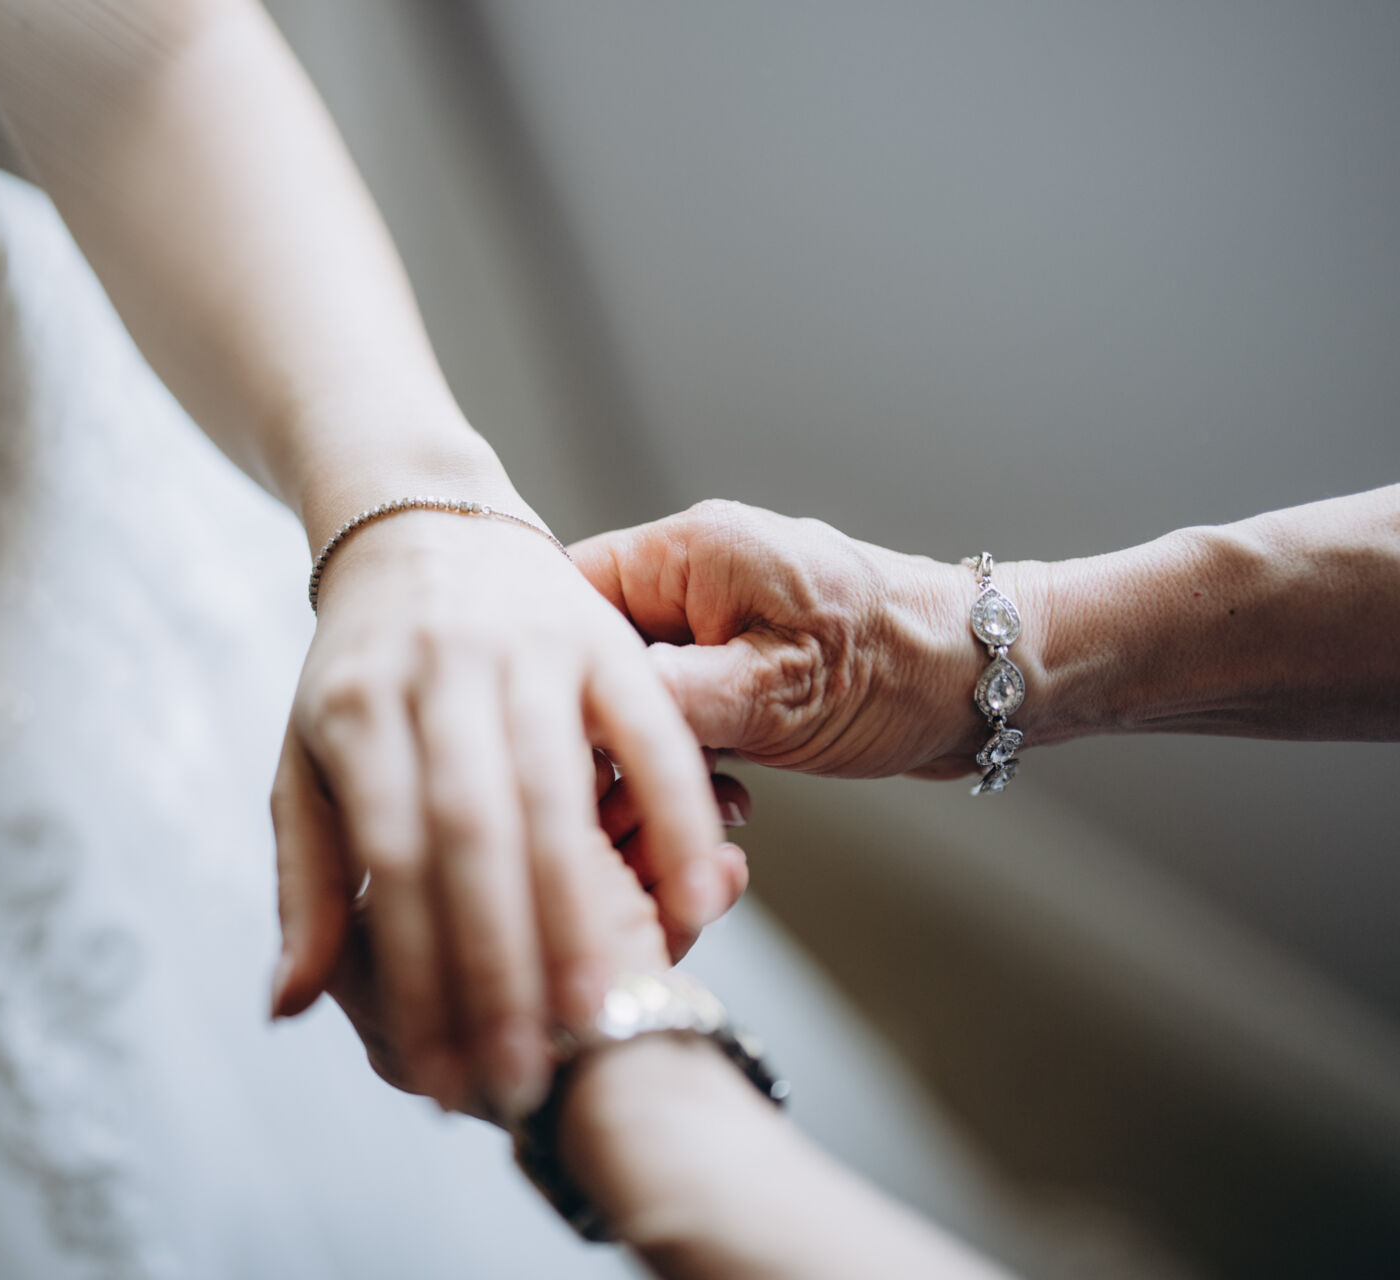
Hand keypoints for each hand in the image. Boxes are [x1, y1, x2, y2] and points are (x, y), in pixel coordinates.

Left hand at [270, 508, 743, 1119]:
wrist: (422, 522)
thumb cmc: (358, 668)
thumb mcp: (306, 761)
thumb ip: (308, 882)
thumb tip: (289, 1007)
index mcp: (355, 708)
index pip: (386, 859)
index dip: (412, 972)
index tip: (438, 1074)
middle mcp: (438, 674)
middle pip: (470, 834)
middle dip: (497, 965)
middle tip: (525, 1077)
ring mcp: (526, 649)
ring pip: (558, 792)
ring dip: (585, 911)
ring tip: (604, 1017)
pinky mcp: (602, 638)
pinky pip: (652, 734)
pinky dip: (679, 817)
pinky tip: (697, 902)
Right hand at [571, 500, 987, 778]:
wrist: (996, 682)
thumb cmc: (902, 669)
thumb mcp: (773, 693)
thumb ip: (667, 699)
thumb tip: (574, 722)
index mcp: (689, 551)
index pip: (566, 595)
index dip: (553, 673)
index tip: (557, 747)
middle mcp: (692, 573)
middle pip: (596, 654)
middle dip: (610, 734)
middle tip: (636, 803)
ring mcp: (717, 617)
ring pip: (636, 692)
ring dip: (658, 758)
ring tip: (708, 802)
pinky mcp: (740, 659)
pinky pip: (682, 709)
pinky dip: (696, 760)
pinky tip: (735, 798)